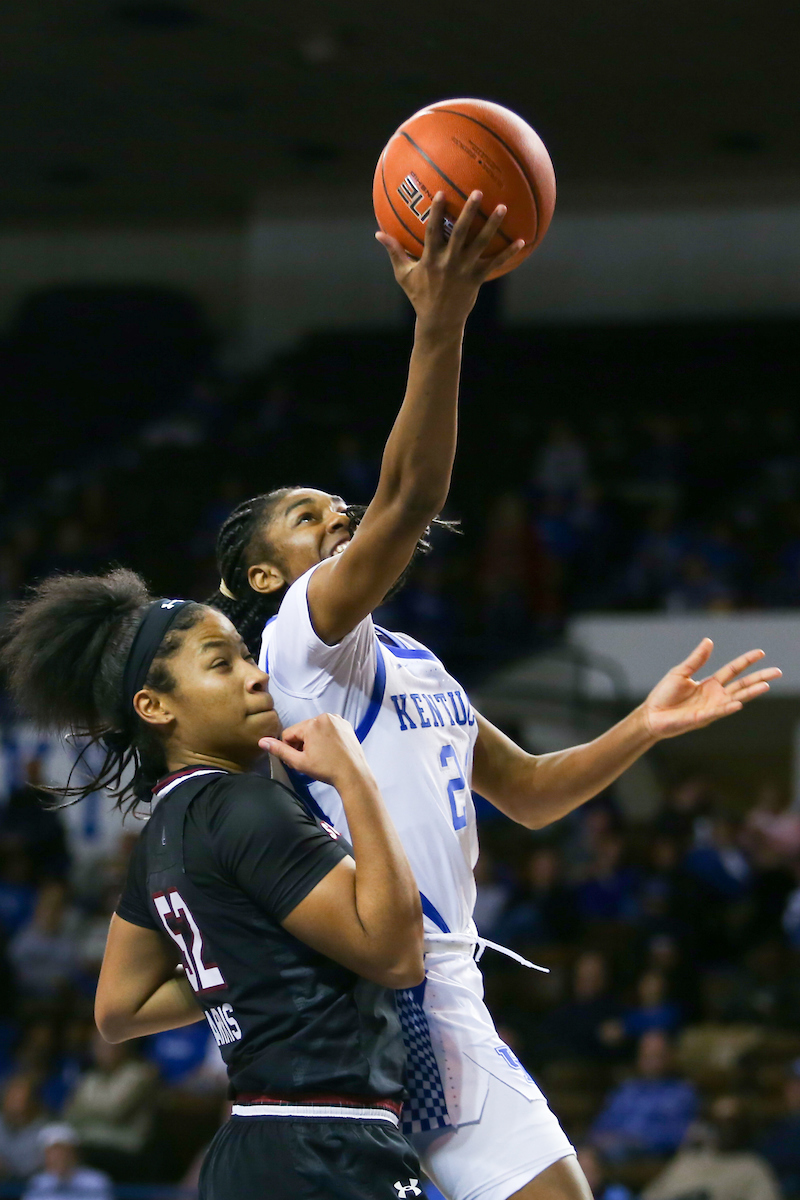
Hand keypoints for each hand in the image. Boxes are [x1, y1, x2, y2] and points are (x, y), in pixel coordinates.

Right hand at [259, 713, 373, 787]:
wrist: (353, 775)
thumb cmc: (326, 769)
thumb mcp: (299, 762)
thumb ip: (280, 750)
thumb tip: (262, 741)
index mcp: (311, 724)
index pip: (289, 734)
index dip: (290, 748)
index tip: (298, 760)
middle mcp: (324, 716)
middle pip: (302, 730)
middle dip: (302, 744)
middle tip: (310, 760)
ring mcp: (337, 720)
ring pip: (315, 729)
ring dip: (313, 740)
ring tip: (321, 756)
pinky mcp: (346, 725)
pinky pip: (328, 728)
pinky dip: (326, 737)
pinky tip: (330, 750)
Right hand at [376, 190, 524, 333]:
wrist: (439, 322)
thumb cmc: (420, 295)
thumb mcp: (403, 275)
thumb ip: (394, 252)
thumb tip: (378, 233)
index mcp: (430, 259)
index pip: (432, 231)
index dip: (436, 212)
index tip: (441, 193)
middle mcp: (449, 262)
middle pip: (460, 232)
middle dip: (469, 211)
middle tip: (478, 192)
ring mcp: (465, 270)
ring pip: (481, 244)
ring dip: (492, 225)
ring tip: (503, 207)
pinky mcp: (477, 279)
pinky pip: (495, 263)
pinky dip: (508, 252)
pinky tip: (521, 240)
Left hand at [641, 638, 780, 739]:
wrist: (651, 715)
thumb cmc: (665, 695)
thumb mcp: (681, 672)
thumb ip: (696, 659)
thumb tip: (709, 641)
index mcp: (710, 683)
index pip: (733, 670)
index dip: (746, 661)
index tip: (761, 653)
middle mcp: (715, 695)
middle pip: (742, 684)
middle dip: (759, 678)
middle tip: (777, 672)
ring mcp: (712, 707)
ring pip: (736, 698)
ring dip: (751, 693)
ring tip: (766, 686)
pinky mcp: (702, 718)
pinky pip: (718, 712)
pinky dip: (728, 708)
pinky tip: (739, 703)